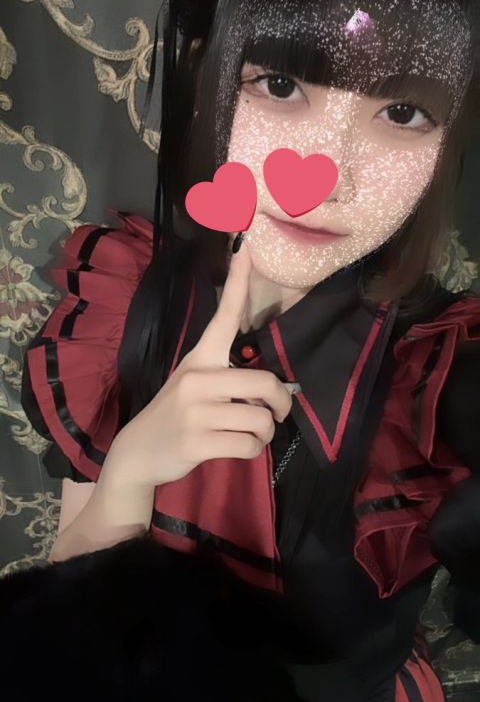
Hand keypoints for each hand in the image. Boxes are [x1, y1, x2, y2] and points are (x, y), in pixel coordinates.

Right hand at [108, 242, 293, 487]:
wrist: (138, 451)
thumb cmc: (177, 415)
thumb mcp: (194, 384)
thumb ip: (228, 379)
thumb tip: (276, 391)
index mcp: (200, 358)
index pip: (224, 316)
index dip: (238, 283)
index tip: (248, 249)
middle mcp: (197, 378)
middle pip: (265, 383)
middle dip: (281, 405)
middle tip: (276, 415)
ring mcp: (195, 412)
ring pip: (260, 421)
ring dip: (265, 434)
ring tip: (249, 434)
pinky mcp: (196, 442)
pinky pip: (249, 446)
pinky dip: (253, 451)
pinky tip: (239, 449)